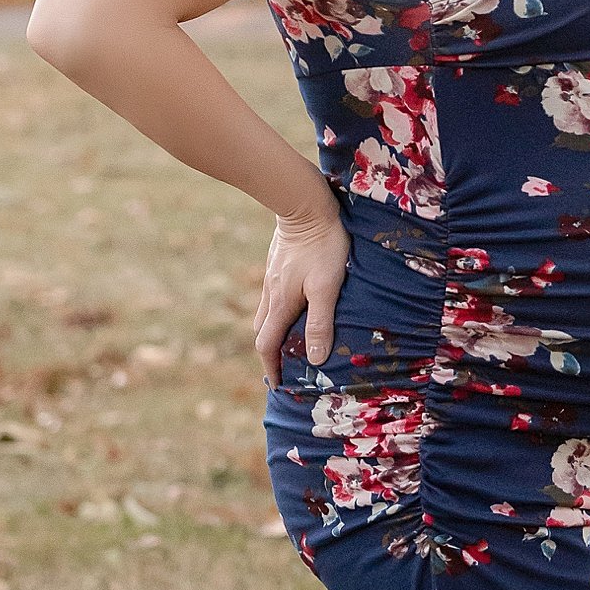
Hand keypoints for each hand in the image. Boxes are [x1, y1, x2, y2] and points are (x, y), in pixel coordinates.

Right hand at [256, 188, 348, 383]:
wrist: (304, 204)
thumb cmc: (322, 246)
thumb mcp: (326, 287)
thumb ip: (320, 322)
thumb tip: (316, 359)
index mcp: (281, 304)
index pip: (267, 345)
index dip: (272, 368)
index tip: (278, 385)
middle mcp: (271, 293)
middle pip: (262, 331)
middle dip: (270, 353)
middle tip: (284, 367)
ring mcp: (272, 277)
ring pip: (265, 312)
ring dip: (273, 331)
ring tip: (288, 341)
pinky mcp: (277, 263)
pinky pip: (272, 295)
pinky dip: (278, 310)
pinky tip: (292, 304)